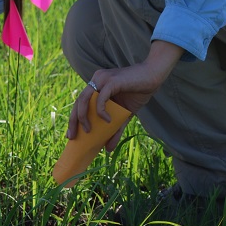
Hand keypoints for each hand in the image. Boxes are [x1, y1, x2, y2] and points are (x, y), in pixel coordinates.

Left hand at [67, 40, 183, 150]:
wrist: (153, 76)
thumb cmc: (139, 92)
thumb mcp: (124, 115)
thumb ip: (115, 129)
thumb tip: (108, 149)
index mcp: (96, 86)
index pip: (80, 103)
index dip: (73, 118)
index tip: (71, 134)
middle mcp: (96, 81)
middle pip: (78, 102)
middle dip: (73, 120)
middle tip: (72, 136)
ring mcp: (102, 79)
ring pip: (84, 99)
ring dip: (83, 116)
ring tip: (88, 130)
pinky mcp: (111, 81)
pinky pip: (101, 97)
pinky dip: (101, 110)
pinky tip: (107, 120)